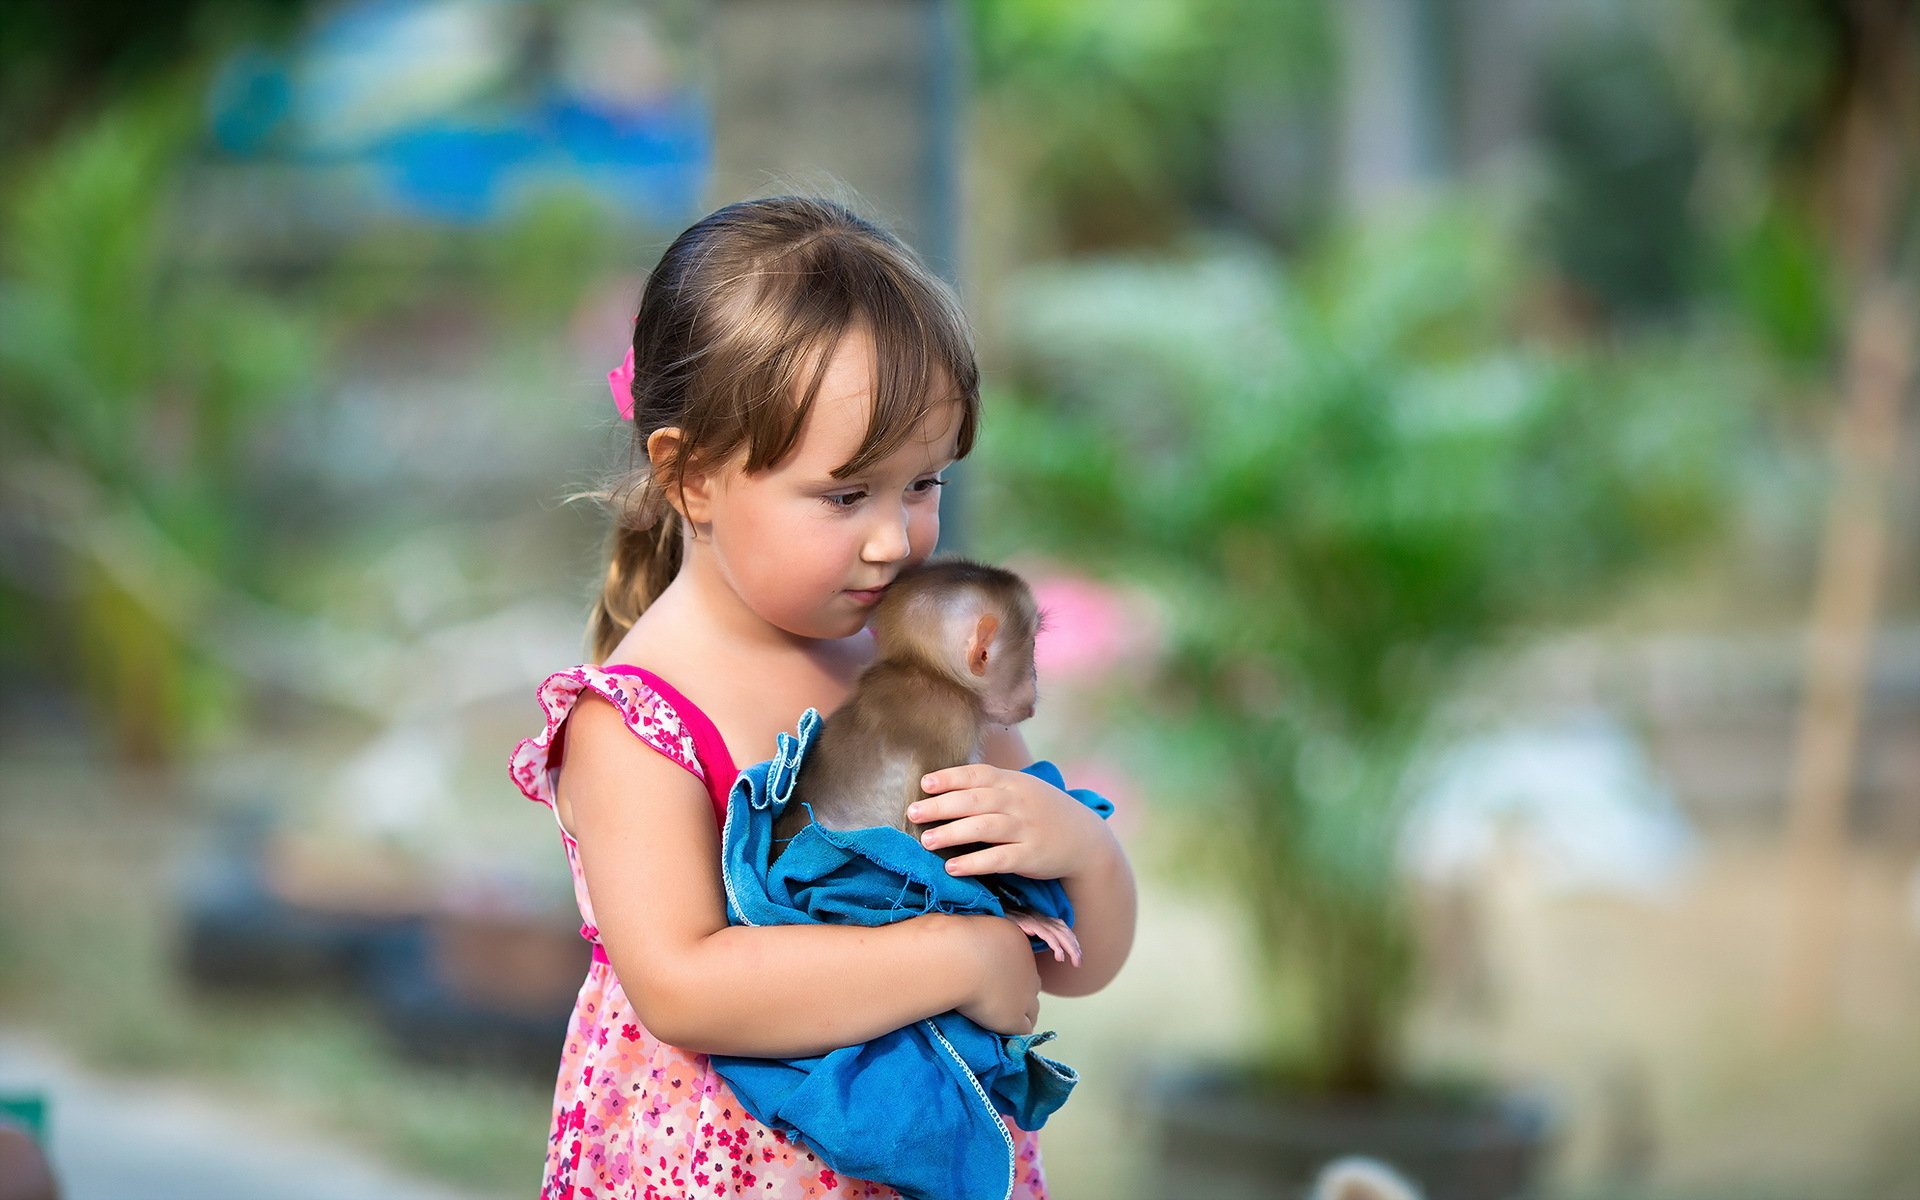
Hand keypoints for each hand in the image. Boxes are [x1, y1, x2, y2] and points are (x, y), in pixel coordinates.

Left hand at [909, 763, 1111, 881]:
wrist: (1086, 839)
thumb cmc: (1044, 812)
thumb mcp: (1023, 790)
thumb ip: (991, 786)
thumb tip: (946, 786)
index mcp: (1014, 782)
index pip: (978, 774)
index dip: (950, 778)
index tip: (924, 784)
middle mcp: (1019, 802)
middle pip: (975, 800)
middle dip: (941, 805)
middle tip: (914, 812)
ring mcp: (1026, 829)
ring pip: (984, 827)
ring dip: (952, 833)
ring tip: (927, 841)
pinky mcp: (1031, 856)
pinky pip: (999, 858)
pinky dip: (975, 863)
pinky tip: (953, 867)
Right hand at [953, 914, 1040, 1034]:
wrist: (956, 959)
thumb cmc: (955, 939)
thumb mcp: (970, 926)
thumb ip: (978, 934)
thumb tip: (967, 937)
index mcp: (1018, 942)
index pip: (1021, 960)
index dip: (1008, 969)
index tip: (991, 974)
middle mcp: (1028, 967)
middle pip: (1031, 983)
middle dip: (1018, 988)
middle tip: (995, 994)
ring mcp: (1024, 994)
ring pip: (1032, 1008)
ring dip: (1019, 1011)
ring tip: (998, 1015)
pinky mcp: (1014, 1017)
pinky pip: (1024, 1028)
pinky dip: (1013, 1029)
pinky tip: (1000, 1029)